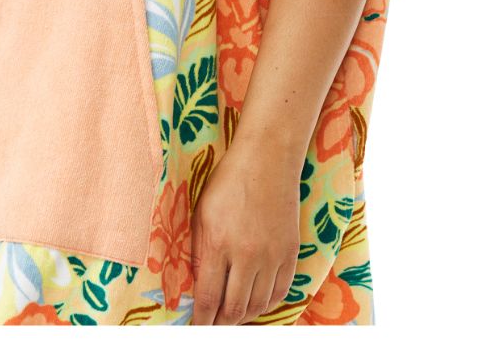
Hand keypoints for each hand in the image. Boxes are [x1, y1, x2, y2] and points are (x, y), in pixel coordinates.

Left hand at [189, 139, 301, 324]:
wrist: (267, 159)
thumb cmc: (228, 182)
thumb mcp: (202, 213)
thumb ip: (200, 253)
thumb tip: (198, 287)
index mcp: (219, 242)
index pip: (209, 298)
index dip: (202, 320)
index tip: (196, 327)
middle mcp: (248, 254)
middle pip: (235, 308)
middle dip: (221, 322)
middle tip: (213, 324)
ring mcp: (272, 255)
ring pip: (258, 305)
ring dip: (243, 315)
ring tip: (232, 315)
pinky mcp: (290, 253)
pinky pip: (279, 292)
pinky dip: (266, 303)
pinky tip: (255, 302)